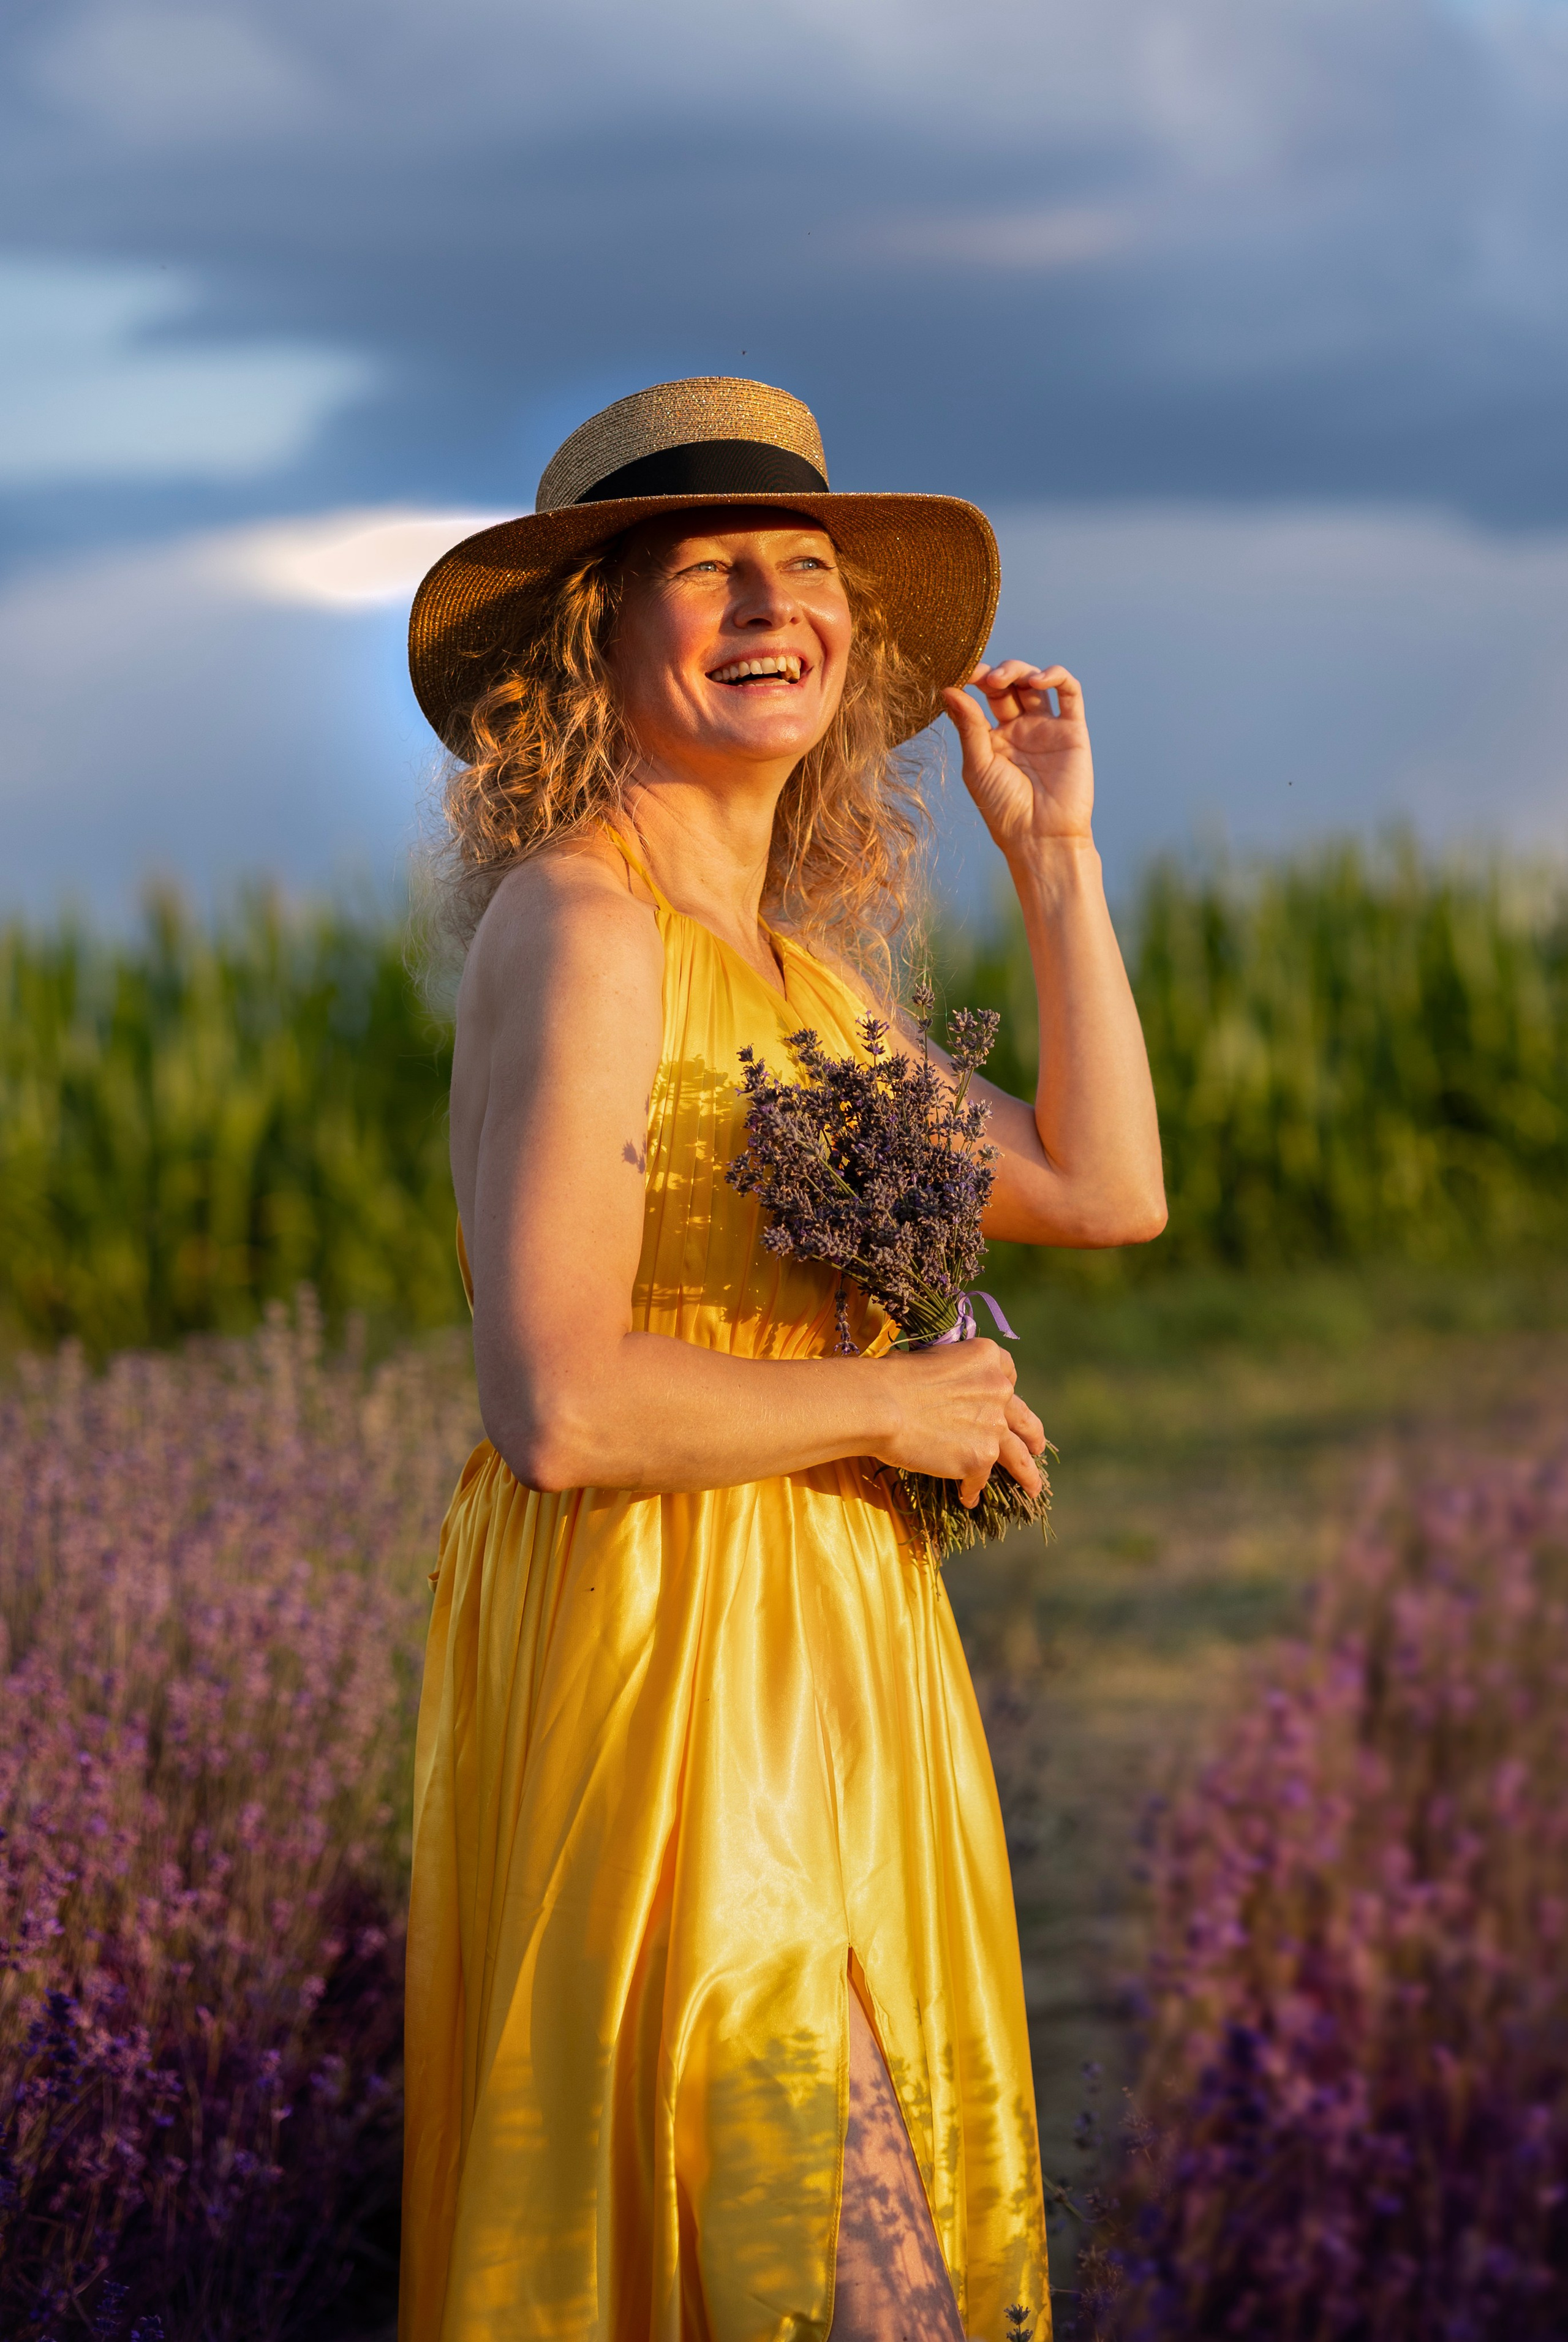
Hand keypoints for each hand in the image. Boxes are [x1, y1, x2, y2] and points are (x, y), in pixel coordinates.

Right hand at [872, 1340, 1046, 1508]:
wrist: (883, 1404)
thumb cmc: (894, 1376)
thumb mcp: (932, 1357)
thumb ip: (954, 1374)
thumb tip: (948, 1390)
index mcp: (988, 1358)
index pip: (1009, 1375)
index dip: (1005, 1392)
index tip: (1003, 1403)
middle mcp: (1000, 1390)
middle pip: (1024, 1418)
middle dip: (1033, 1436)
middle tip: (1038, 1448)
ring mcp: (994, 1427)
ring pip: (1018, 1456)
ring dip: (1026, 1474)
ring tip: (1032, 1488)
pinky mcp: (980, 1458)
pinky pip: (980, 1480)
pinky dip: (973, 1490)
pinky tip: (968, 1498)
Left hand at [940, 660, 1093, 860]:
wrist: (1041, 836)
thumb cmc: (1004, 809)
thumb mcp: (977, 765)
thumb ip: (968, 726)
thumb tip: (949, 689)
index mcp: (993, 739)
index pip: (982, 697)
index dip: (973, 680)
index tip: (958, 671)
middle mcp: (1020, 729)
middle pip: (1008, 685)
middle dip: (994, 673)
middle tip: (982, 677)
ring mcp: (1047, 727)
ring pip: (1035, 682)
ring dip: (1020, 670)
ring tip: (1003, 679)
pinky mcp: (1073, 729)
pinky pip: (1070, 692)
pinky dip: (1056, 676)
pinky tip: (1038, 680)